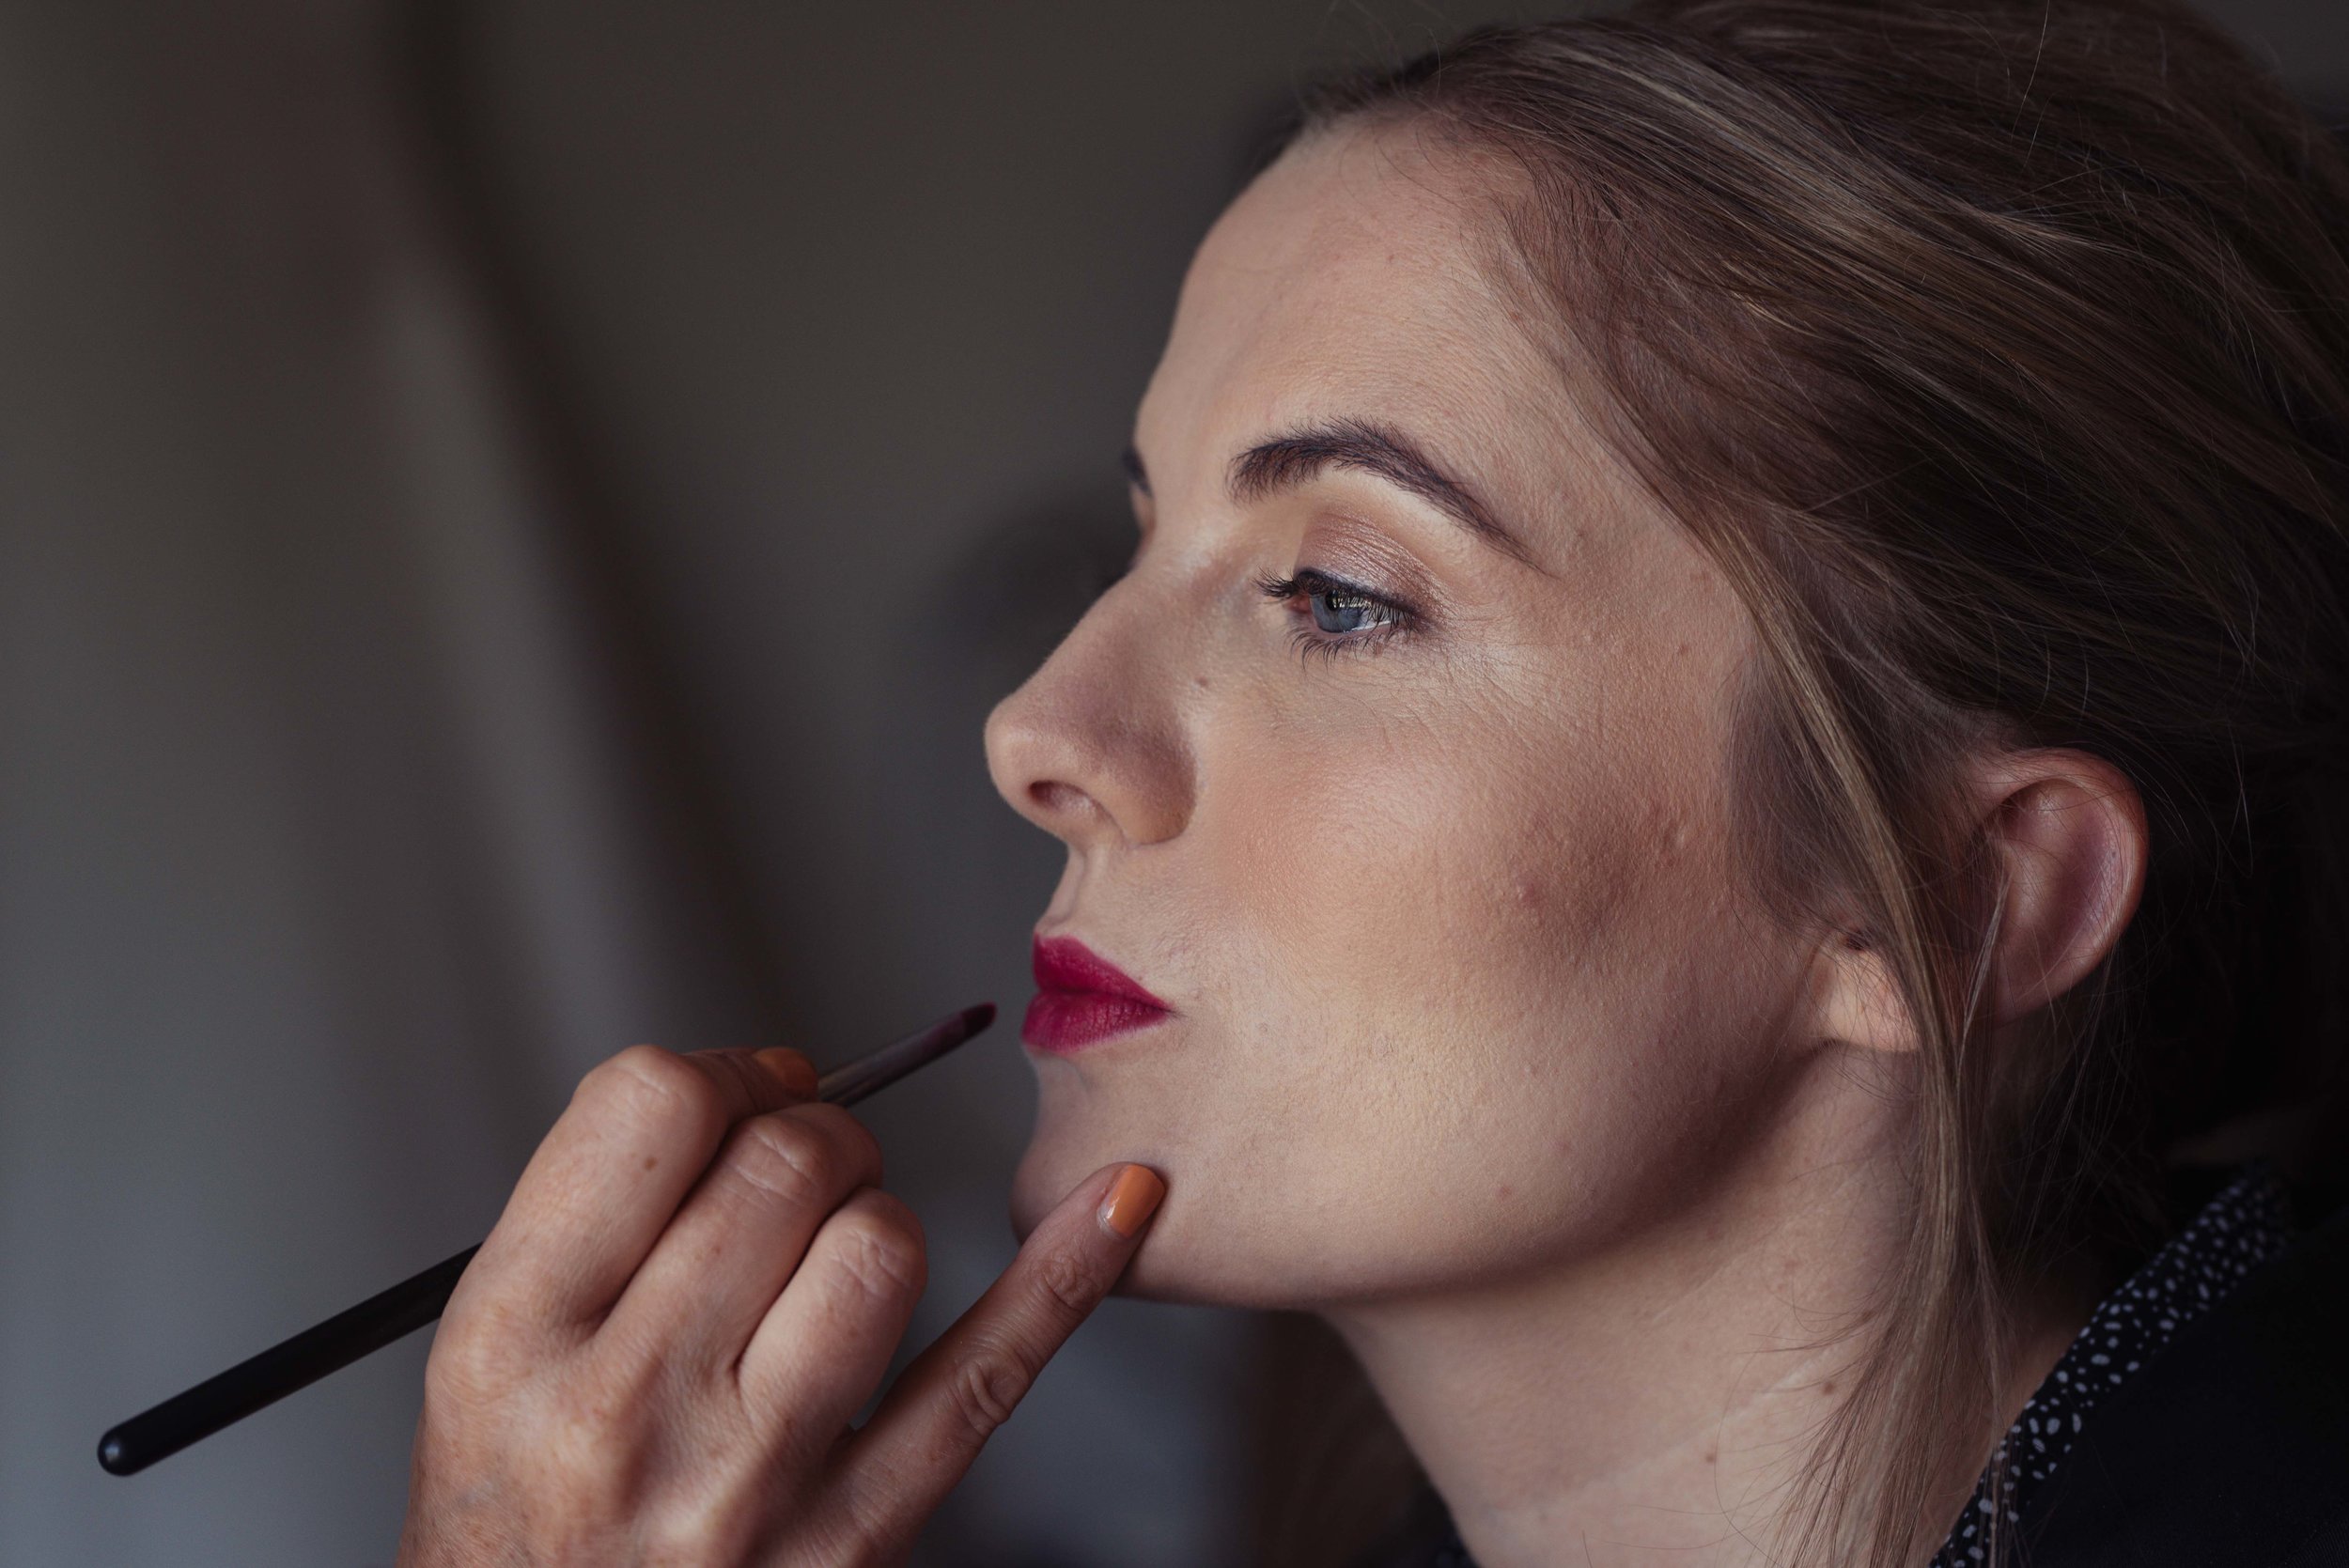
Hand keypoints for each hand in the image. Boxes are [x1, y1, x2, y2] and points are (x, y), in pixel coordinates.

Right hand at [394, 1044, 1164, 1566]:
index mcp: (512, 1338)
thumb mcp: (491, 1363)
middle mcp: (625, 1410)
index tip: (748, 1092)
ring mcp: (748, 1485)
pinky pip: (983, 1378)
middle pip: (783, 1163)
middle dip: (814, 1134)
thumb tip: (768, 1089)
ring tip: (834, 1260)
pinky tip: (1116, 1204)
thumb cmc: (520, 1525)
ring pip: (881, 1244)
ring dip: (876, 1219)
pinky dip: (1062, 1280)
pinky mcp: (854, 1546)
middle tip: (798, 1174)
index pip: (651, 1106)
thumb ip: (601, 1218)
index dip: (724, 1072)